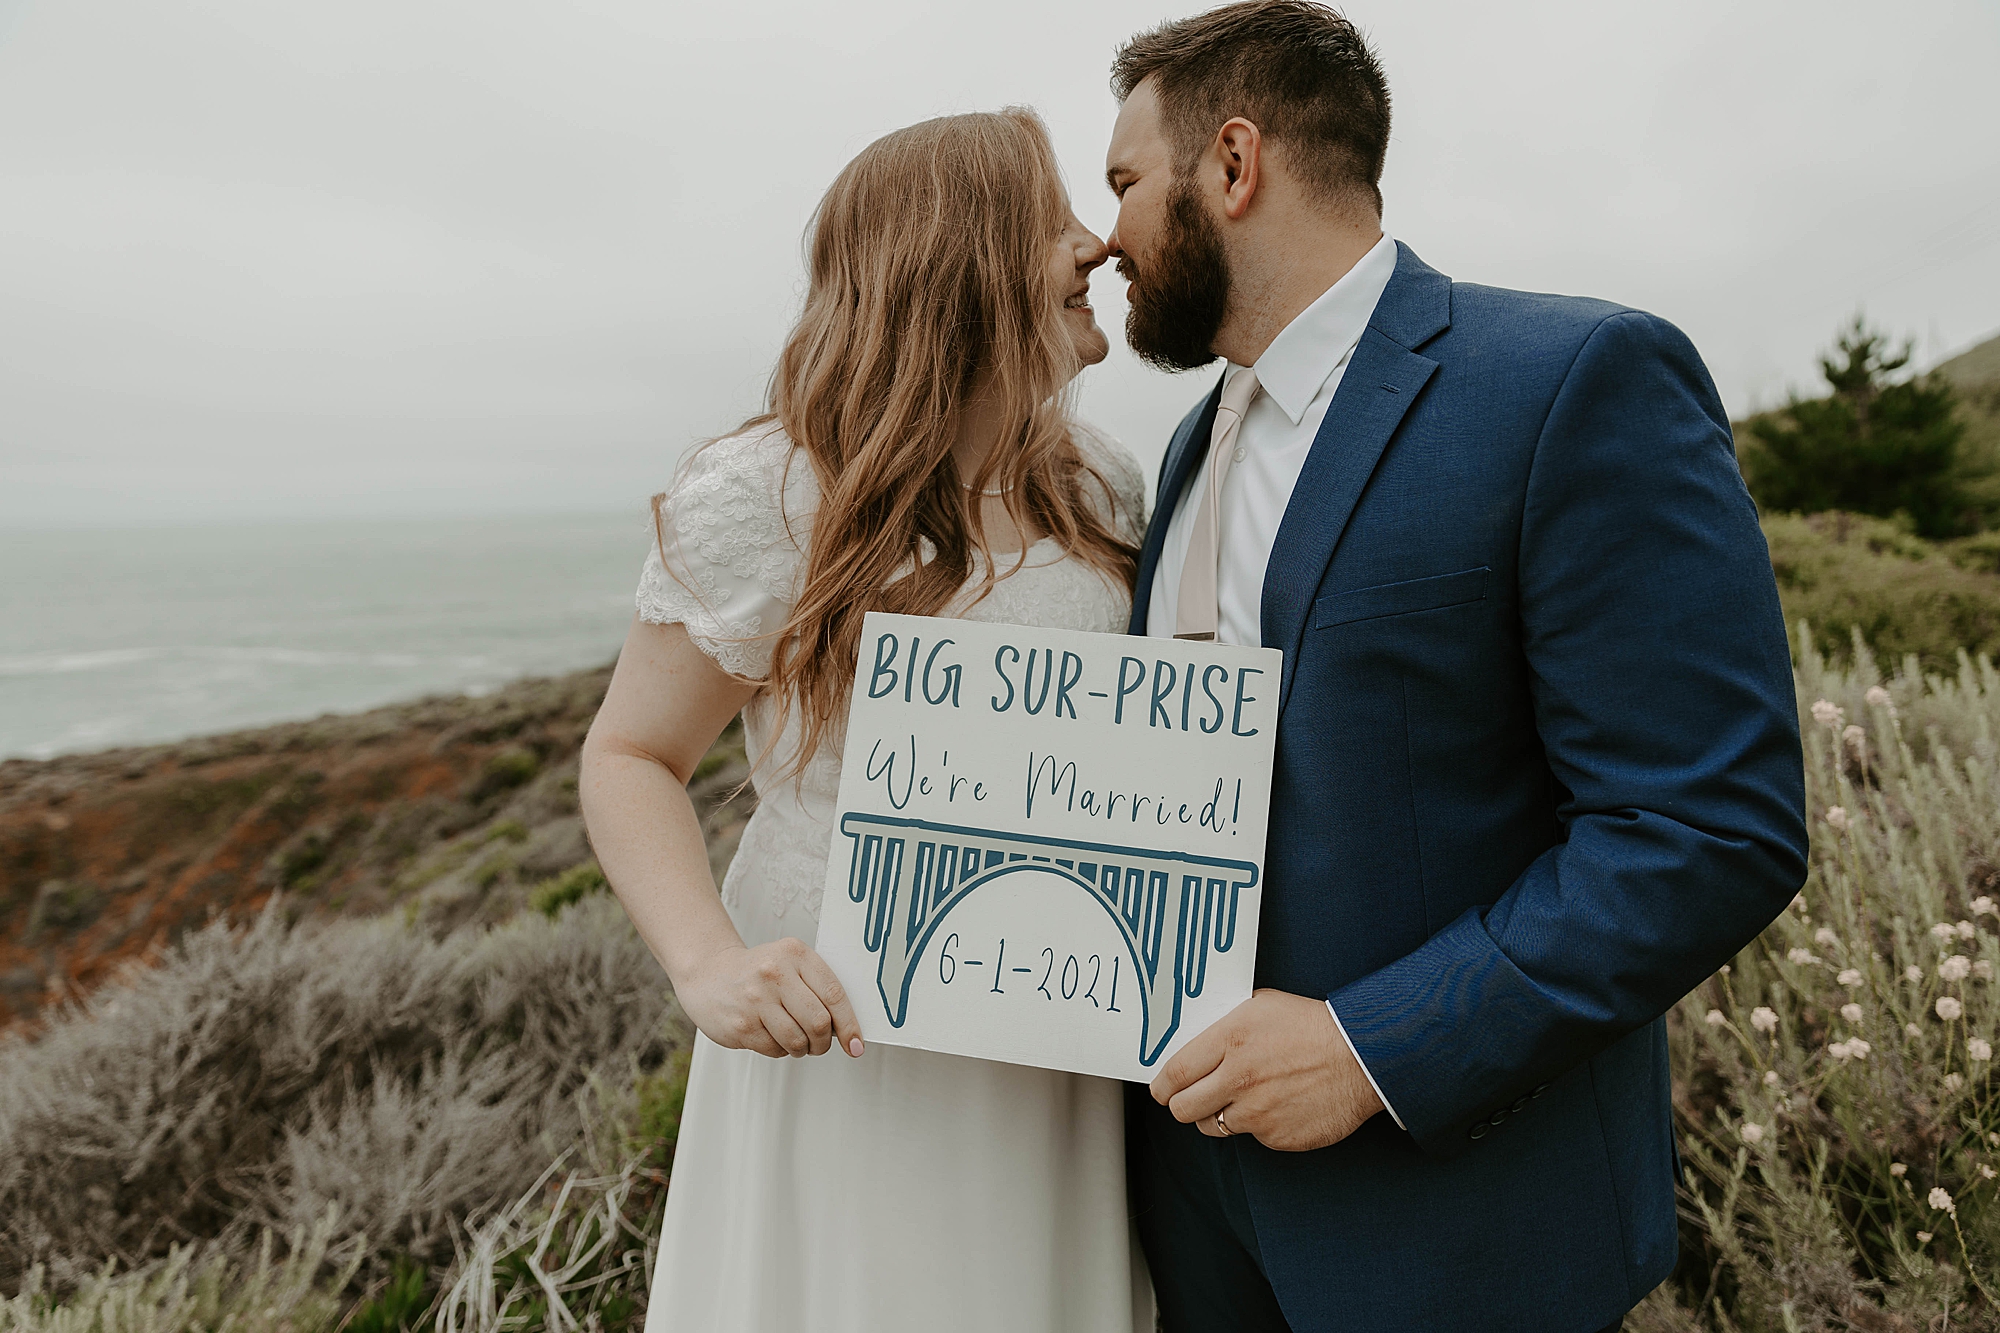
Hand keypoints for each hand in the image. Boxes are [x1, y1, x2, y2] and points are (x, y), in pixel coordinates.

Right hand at [675, 937, 864, 1058]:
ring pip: (798, 1041)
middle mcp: (775, 973)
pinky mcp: (741, 1025)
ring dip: (802, 1048)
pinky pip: (775, 1050)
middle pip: (819, 1022)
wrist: (707, 975)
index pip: (834, 994)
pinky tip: (771, 1034)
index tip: (856, 1044)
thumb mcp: (789, 963)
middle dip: (824, 1042)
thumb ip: (818, 987)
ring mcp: (755, 999)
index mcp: (795, 953)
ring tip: (795, 1039)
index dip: (849, 1024)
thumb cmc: (756, 972)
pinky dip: (780, 1050)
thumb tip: (847, 1028)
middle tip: (820, 1044)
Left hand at [1149, 988, 1383, 1150]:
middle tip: (1191, 1098)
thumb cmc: (1312, 1026)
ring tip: (1241, 1098)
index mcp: (1230, 1040)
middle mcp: (1239, 1079)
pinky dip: (1258, 1125)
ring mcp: (1257, 1113)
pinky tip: (1276, 1104)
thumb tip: (1193, 1042)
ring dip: (1218, 1116)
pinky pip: (1252, 1137)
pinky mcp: (1276, 1137)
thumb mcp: (1261, 1005)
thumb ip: (1223, 1025)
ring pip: (1213, 1127)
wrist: (1362, 1057)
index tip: (1162, 1088)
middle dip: (1182, 1105)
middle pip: (1183, 1109)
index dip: (1162, 1085)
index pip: (1174, 1073)